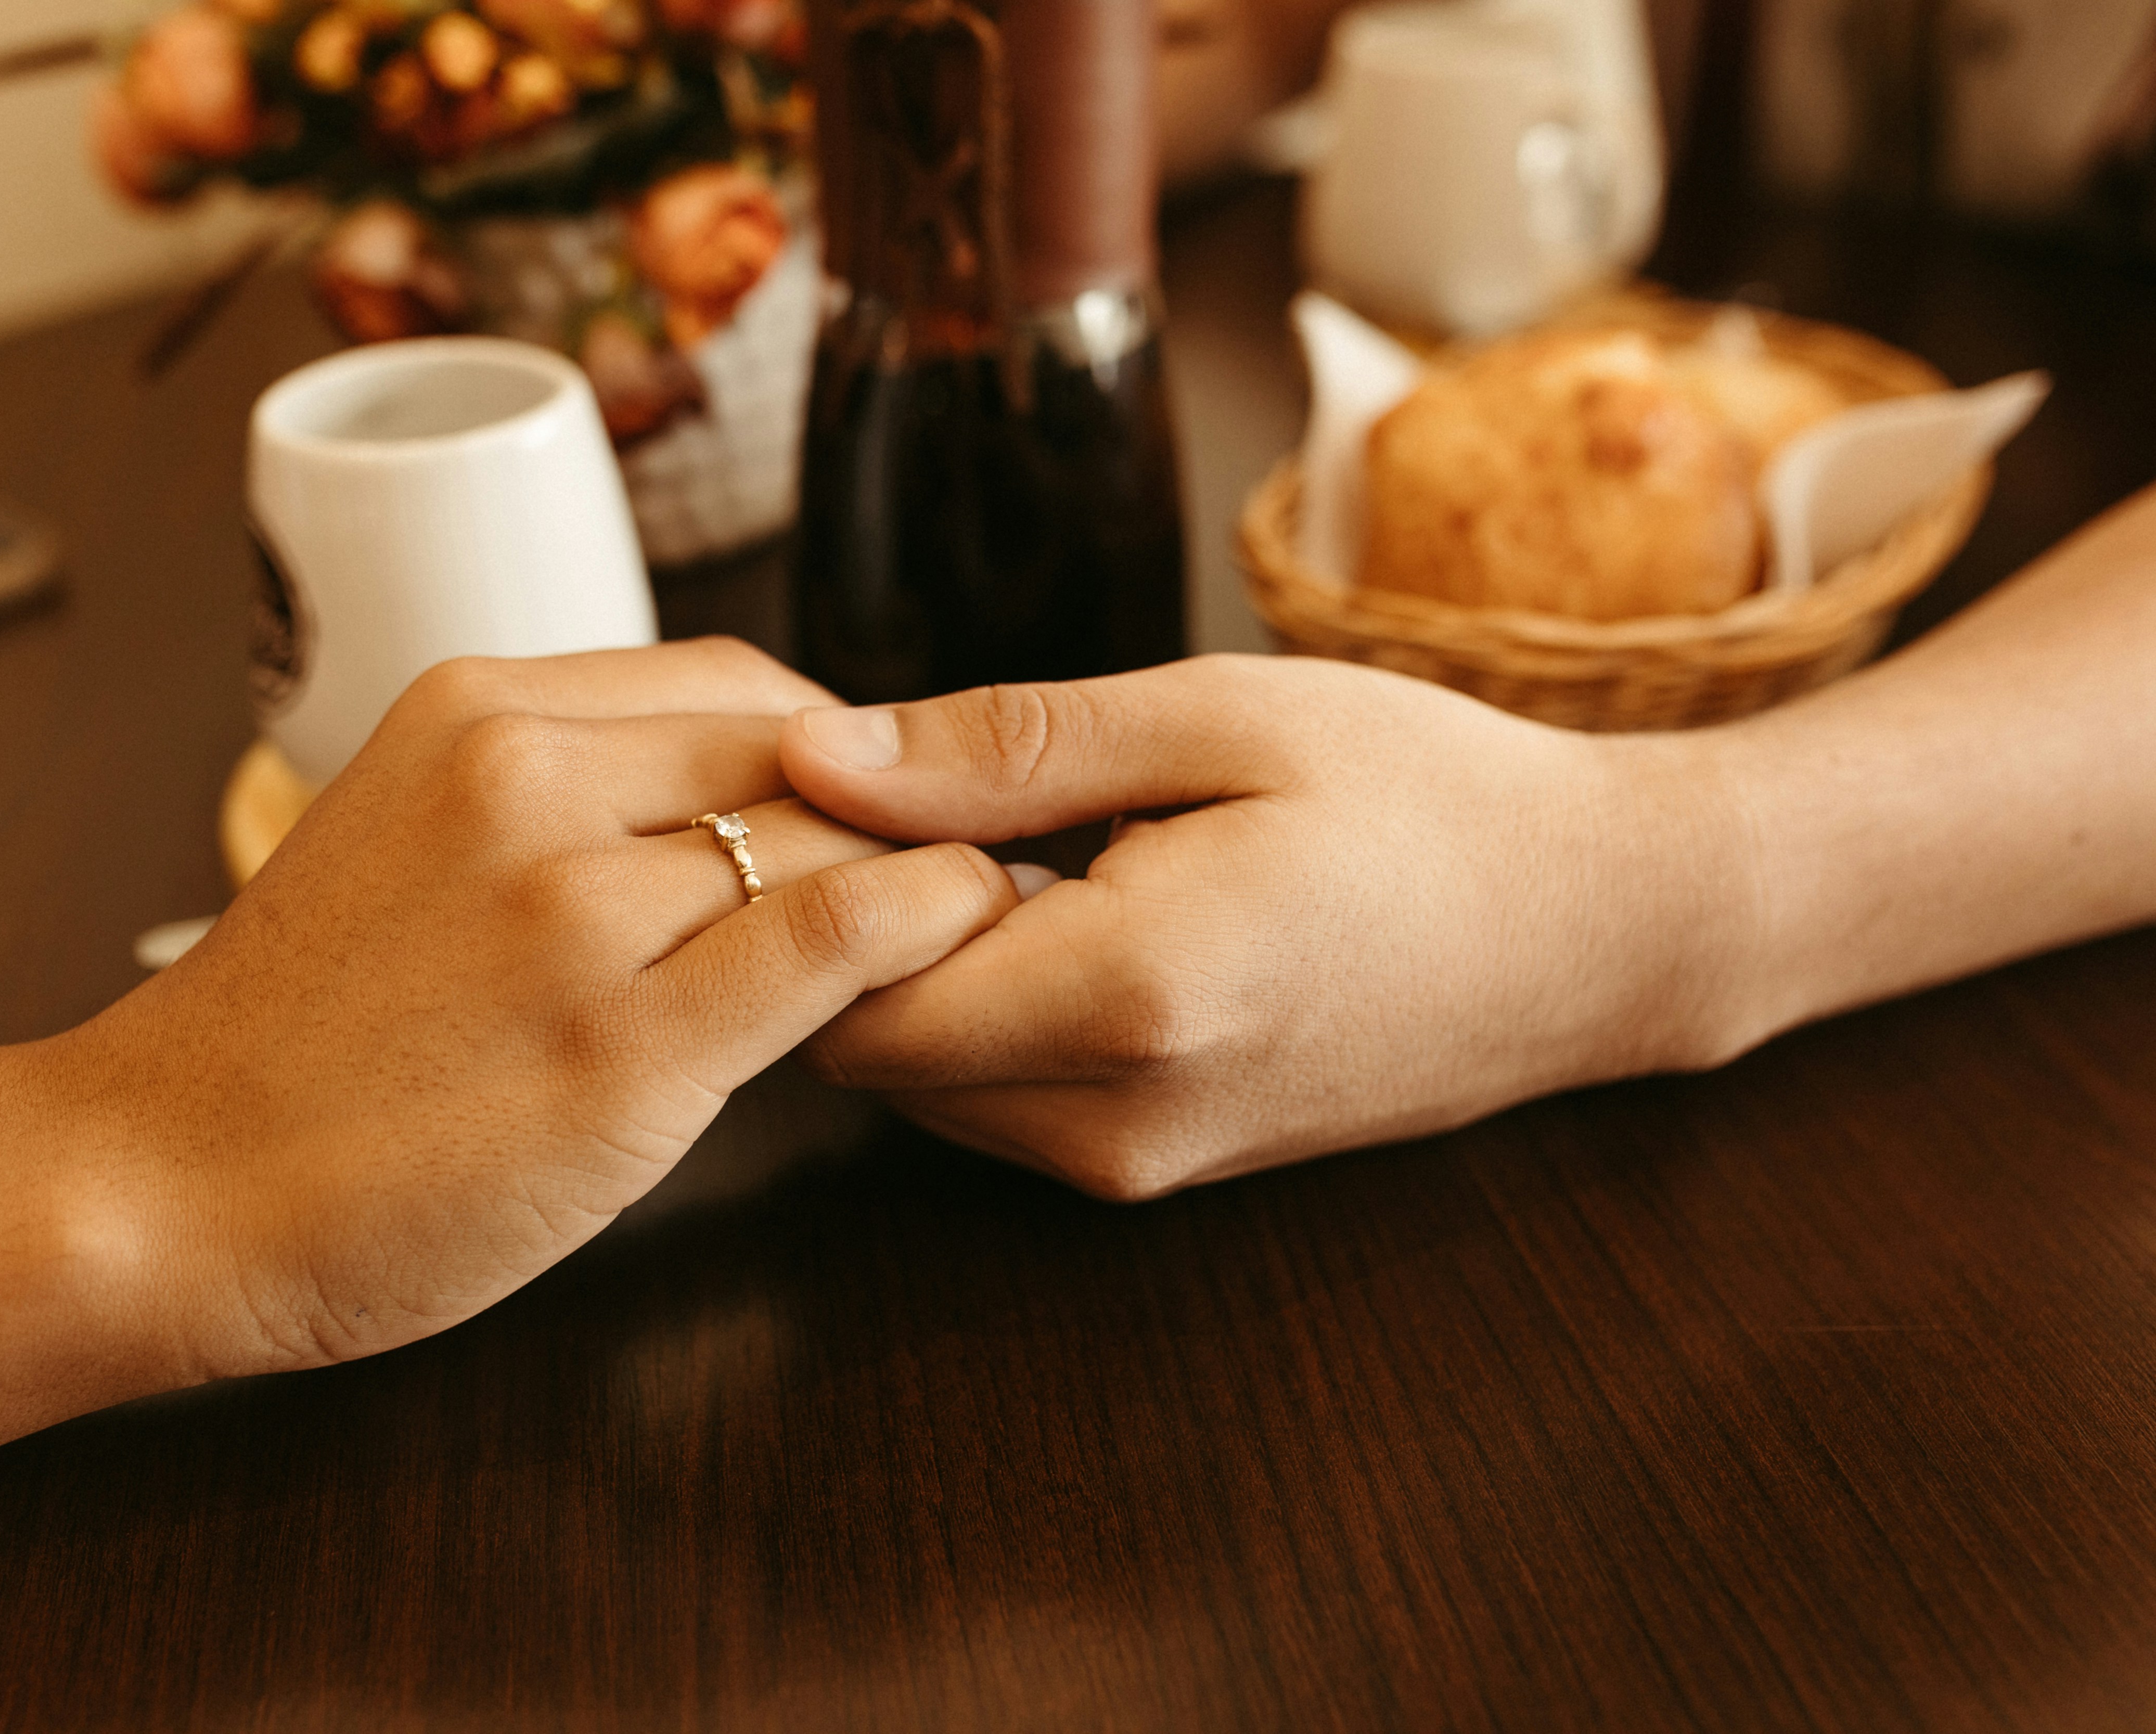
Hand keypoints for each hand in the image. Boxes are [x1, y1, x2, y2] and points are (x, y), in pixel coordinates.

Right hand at [64, 638, 1018, 1375]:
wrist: (157, 1178)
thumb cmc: (298, 1035)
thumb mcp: (415, 841)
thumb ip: (565, 799)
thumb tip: (755, 795)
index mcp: (476, 710)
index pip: (737, 681)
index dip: (836, 751)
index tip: (873, 815)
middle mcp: (527, 780)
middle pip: (801, 751)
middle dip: (891, 816)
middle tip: (943, 875)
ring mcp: (575, 913)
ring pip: (835, 839)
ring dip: (921, 880)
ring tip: (961, 932)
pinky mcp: (624, 1049)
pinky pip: (840, 940)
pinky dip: (925, 932)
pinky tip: (950, 957)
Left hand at [777, 655, 1753, 1198]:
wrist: (1596, 932)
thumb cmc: (1428, 798)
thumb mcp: (1218, 718)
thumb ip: (1003, 752)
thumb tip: (815, 761)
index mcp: (1129, 997)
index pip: (847, 996)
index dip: (804, 892)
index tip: (835, 787)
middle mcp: (1120, 1119)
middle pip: (868, 1055)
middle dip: (844, 937)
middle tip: (901, 800)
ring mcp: (1142, 1168)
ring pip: (926, 1088)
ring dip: (915, 976)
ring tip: (986, 845)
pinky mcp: (1162, 1170)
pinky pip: (1004, 1102)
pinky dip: (985, 1012)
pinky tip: (1051, 905)